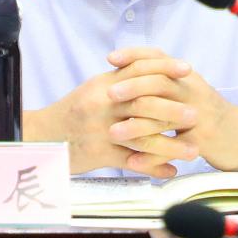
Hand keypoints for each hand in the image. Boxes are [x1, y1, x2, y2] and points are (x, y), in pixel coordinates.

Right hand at [23, 47, 195, 176]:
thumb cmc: (71, 113)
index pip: (138, 68)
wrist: (42, 137)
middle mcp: (102, 104)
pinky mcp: (99, 153)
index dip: (165, 67)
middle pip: (145, 102)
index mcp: (103, 85)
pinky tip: (171, 170)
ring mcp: (101, 129)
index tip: (188, 70)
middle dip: (173, 109)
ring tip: (192, 150)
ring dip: (170, 144)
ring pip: (143, 135)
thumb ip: (118, 81)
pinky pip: (131, 161)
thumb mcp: (92, 90)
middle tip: (196, 115)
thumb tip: (147, 69)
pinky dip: (153, 166)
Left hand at [108, 49, 237, 172]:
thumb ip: (164, 78)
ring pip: (164, 116)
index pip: (159, 57)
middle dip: (131, 86)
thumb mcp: (189, 89)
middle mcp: (193, 90)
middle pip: (160, 81)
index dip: (134, 55)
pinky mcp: (202, 141)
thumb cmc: (208, 113)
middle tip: (109, 94)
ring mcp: (199, 116)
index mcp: (186, 76)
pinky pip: (172, 148)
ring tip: (114, 132)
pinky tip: (134, 162)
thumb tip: (129, 67)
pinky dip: (151, 157)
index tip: (111, 58)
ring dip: (136, 126)